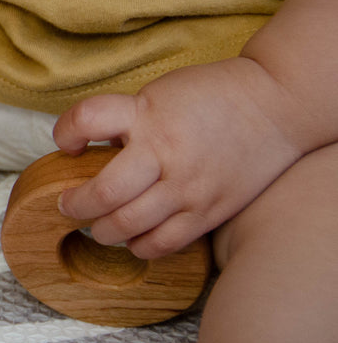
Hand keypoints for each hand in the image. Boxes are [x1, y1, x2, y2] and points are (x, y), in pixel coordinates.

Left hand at [52, 57, 303, 258]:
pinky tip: (134, 239)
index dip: (65, 133)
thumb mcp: (160, 95)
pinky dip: (141, 246)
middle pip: (103, 193)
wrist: (278, 104)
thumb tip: (94, 153)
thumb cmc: (212, 95)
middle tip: (68, 204)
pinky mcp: (209, 211)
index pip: (86, 120)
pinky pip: (165, 242)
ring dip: (104, 230)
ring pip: (129, 225)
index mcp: (147, 115)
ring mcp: (189, 186)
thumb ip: (128, 122)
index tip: (66, 144)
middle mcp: (165, 152)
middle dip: (75, 204)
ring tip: (99, 225)